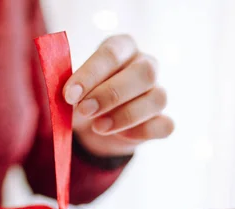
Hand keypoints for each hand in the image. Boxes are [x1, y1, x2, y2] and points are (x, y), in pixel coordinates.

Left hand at [65, 35, 173, 156]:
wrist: (95, 125)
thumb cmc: (84, 97)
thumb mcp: (74, 89)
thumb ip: (74, 88)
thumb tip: (71, 96)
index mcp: (123, 47)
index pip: (112, 53)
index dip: (91, 74)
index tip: (69, 95)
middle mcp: (146, 65)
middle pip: (144, 72)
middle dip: (111, 94)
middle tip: (85, 110)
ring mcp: (159, 92)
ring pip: (158, 99)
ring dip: (126, 116)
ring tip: (98, 127)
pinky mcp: (163, 120)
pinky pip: (164, 125)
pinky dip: (142, 131)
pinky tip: (121, 136)